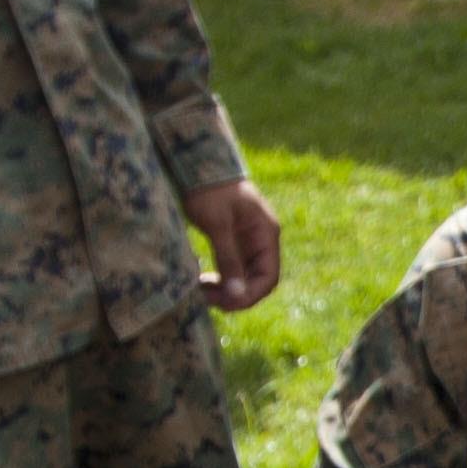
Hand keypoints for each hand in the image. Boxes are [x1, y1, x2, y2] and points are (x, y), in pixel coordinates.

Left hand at [186, 178, 283, 311]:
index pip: (268, 278)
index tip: (224, 304)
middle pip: (256, 281)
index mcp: (265, 234)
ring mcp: (246, 241)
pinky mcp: (231, 240)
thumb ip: (229, 259)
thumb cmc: (210, 190)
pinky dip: (218, 278)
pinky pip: (230, 268)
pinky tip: (201, 280)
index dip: (250, 296)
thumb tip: (236, 295)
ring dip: (224, 289)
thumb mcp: (218, 225)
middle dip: (234, 295)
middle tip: (205, 298)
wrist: (198, 163)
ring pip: (241, 277)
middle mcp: (260, 240)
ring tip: (199, 290)